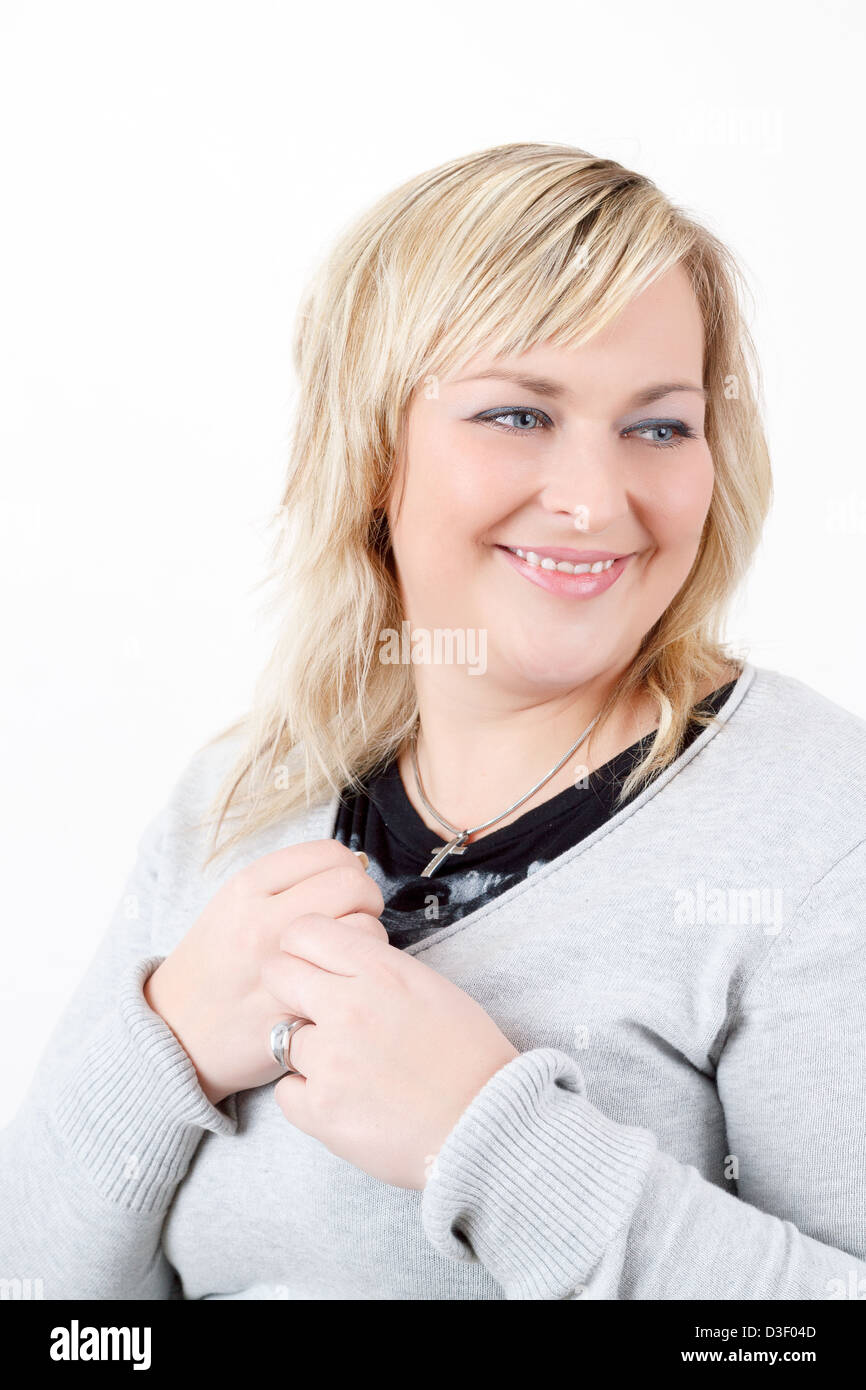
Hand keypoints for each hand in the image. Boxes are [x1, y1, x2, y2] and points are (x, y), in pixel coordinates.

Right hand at [143, 840, 385, 1105]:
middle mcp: (262, 921)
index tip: (345, 889)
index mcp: (247, 888)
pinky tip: (338, 985)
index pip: (330, 853)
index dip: (349, 869)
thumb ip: (286, 882)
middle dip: (367, 899)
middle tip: (357, 918)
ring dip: (367, 940)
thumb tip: (353, 865)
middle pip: (353, 884)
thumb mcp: (232, 904)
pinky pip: (351, 982)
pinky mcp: (293, 1010)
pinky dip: (354, 981)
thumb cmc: (214, 964)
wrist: (174, 1029)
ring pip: (363, 929)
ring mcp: (278, 968)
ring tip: (346, 953)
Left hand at [262, 913, 519, 1188]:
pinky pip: (286, 1092)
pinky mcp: (321, 1110)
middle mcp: (348, 1006)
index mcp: (380, 971)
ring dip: (308, 1052)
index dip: (301, 947)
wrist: (486, 1126)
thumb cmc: (470, 1057)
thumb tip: (342, 965)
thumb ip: (380, 971)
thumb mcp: (432, 988)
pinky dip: (308, 1097)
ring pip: (282, 1038)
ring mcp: (330, 1060)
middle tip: (312, 1012)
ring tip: (348, 1069)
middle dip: (289, 989)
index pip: (304, 931)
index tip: (311, 964)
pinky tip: (344, 1100)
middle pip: (276, 973)